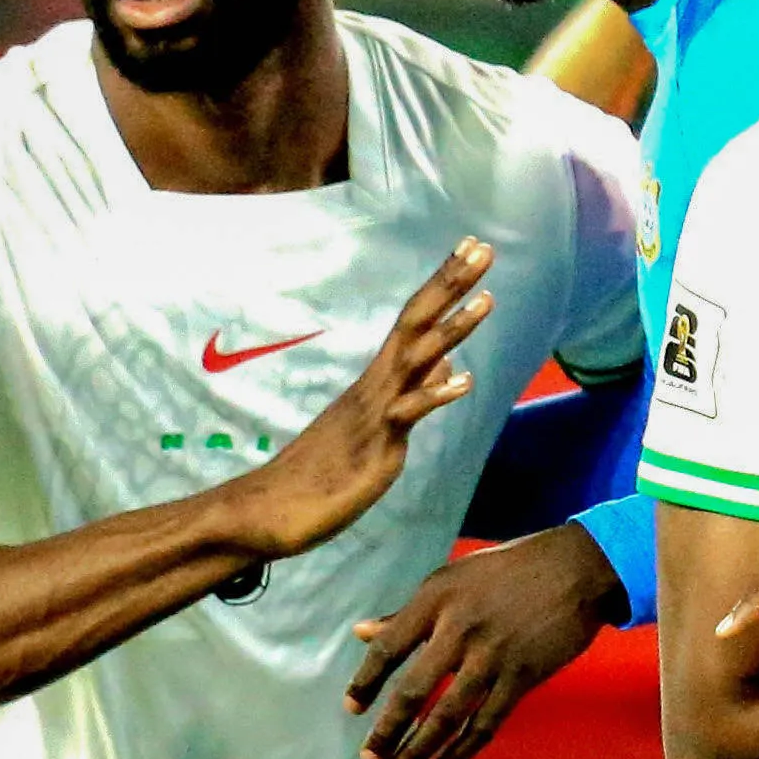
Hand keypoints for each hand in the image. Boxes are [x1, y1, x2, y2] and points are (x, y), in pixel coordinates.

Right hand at [230, 244, 491, 561]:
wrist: (271, 510)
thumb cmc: (325, 471)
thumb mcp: (380, 424)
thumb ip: (413, 390)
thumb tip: (446, 358)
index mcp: (377, 381)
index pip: (414, 322)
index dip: (442, 287)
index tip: (469, 251)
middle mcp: (376, 386)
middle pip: (416, 325)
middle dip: (449, 286)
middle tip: (481, 248)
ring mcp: (374, 413)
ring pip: (415, 361)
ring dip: (452, 329)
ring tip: (487, 299)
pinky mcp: (375, 447)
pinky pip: (406, 415)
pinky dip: (435, 394)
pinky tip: (465, 381)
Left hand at [348, 524, 630, 758]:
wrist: (579, 568)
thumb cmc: (512, 569)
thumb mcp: (454, 578)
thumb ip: (410, 612)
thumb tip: (362, 633)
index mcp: (436, 599)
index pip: (389, 647)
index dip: (366, 682)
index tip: (352, 710)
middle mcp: (459, 629)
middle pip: (414, 691)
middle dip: (388, 730)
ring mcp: (492, 656)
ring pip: (448, 715)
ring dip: (420, 749)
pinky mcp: (522, 676)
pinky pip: (487, 722)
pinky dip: (463, 750)